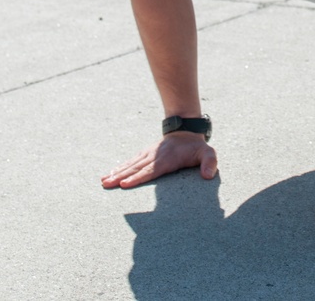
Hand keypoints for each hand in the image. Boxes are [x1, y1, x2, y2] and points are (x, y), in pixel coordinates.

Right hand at [101, 132, 217, 188]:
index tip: (125, 183)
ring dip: (117, 172)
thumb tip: (208, 175)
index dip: (138, 177)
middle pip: (136, 168)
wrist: (186, 131)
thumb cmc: (196, 147)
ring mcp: (148, 154)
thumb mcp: (208, 153)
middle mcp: (155, 156)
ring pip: (131, 164)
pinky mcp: (145, 154)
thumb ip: (210, 163)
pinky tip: (110, 173)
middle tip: (106, 184)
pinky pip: (131, 161)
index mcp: (168, 159)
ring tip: (104, 180)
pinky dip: (120, 167)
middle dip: (121, 176)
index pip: (151, 170)